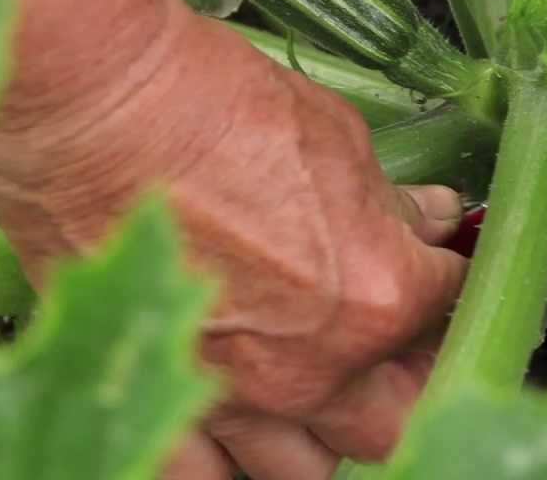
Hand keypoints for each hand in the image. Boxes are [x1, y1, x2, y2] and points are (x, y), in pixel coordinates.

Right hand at [0, 0, 466, 479]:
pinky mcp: (156, 392)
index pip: (450, 309)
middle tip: (400, 341)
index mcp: (377, 296)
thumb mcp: (337, 137)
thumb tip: (426, 217)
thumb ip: (389, 202)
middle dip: (409, 383)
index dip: (451, 284)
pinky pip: (200, 475)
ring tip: (321, 385)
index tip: (442, 272)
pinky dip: (226, 461)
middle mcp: (313, 368)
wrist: (96, 105)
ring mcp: (233, 395)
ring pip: (306, 471)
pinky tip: (237, 424)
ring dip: (326, 434)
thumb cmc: (212, 105)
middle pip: (396, 422)